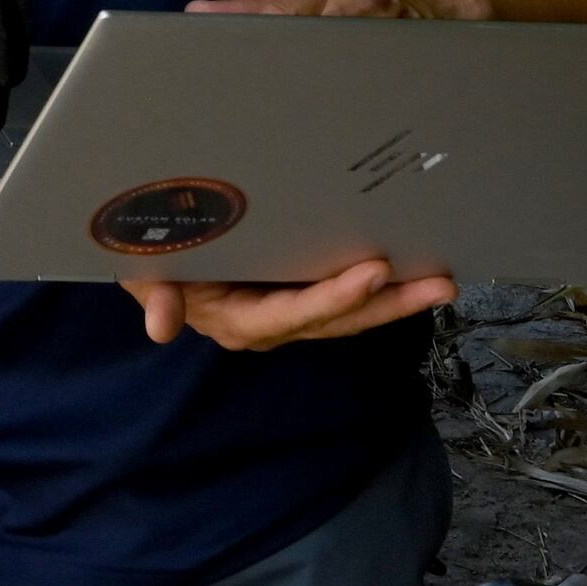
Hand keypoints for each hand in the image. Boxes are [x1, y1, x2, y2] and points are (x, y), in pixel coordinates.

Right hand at [124, 258, 455, 351]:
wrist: (152, 258)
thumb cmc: (150, 261)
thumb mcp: (144, 274)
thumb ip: (157, 297)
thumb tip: (162, 327)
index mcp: (237, 320)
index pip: (293, 314)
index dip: (334, 297)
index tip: (373, 271)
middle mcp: (271, 323)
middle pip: (338, 320)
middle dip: (389, 303)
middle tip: (438, 283)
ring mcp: (288, 311)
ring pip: (350, 313)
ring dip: (396, 299)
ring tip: (442, 281)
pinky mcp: (298, 293)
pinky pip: (344, 297)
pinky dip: (380, 289)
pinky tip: (413, 272)